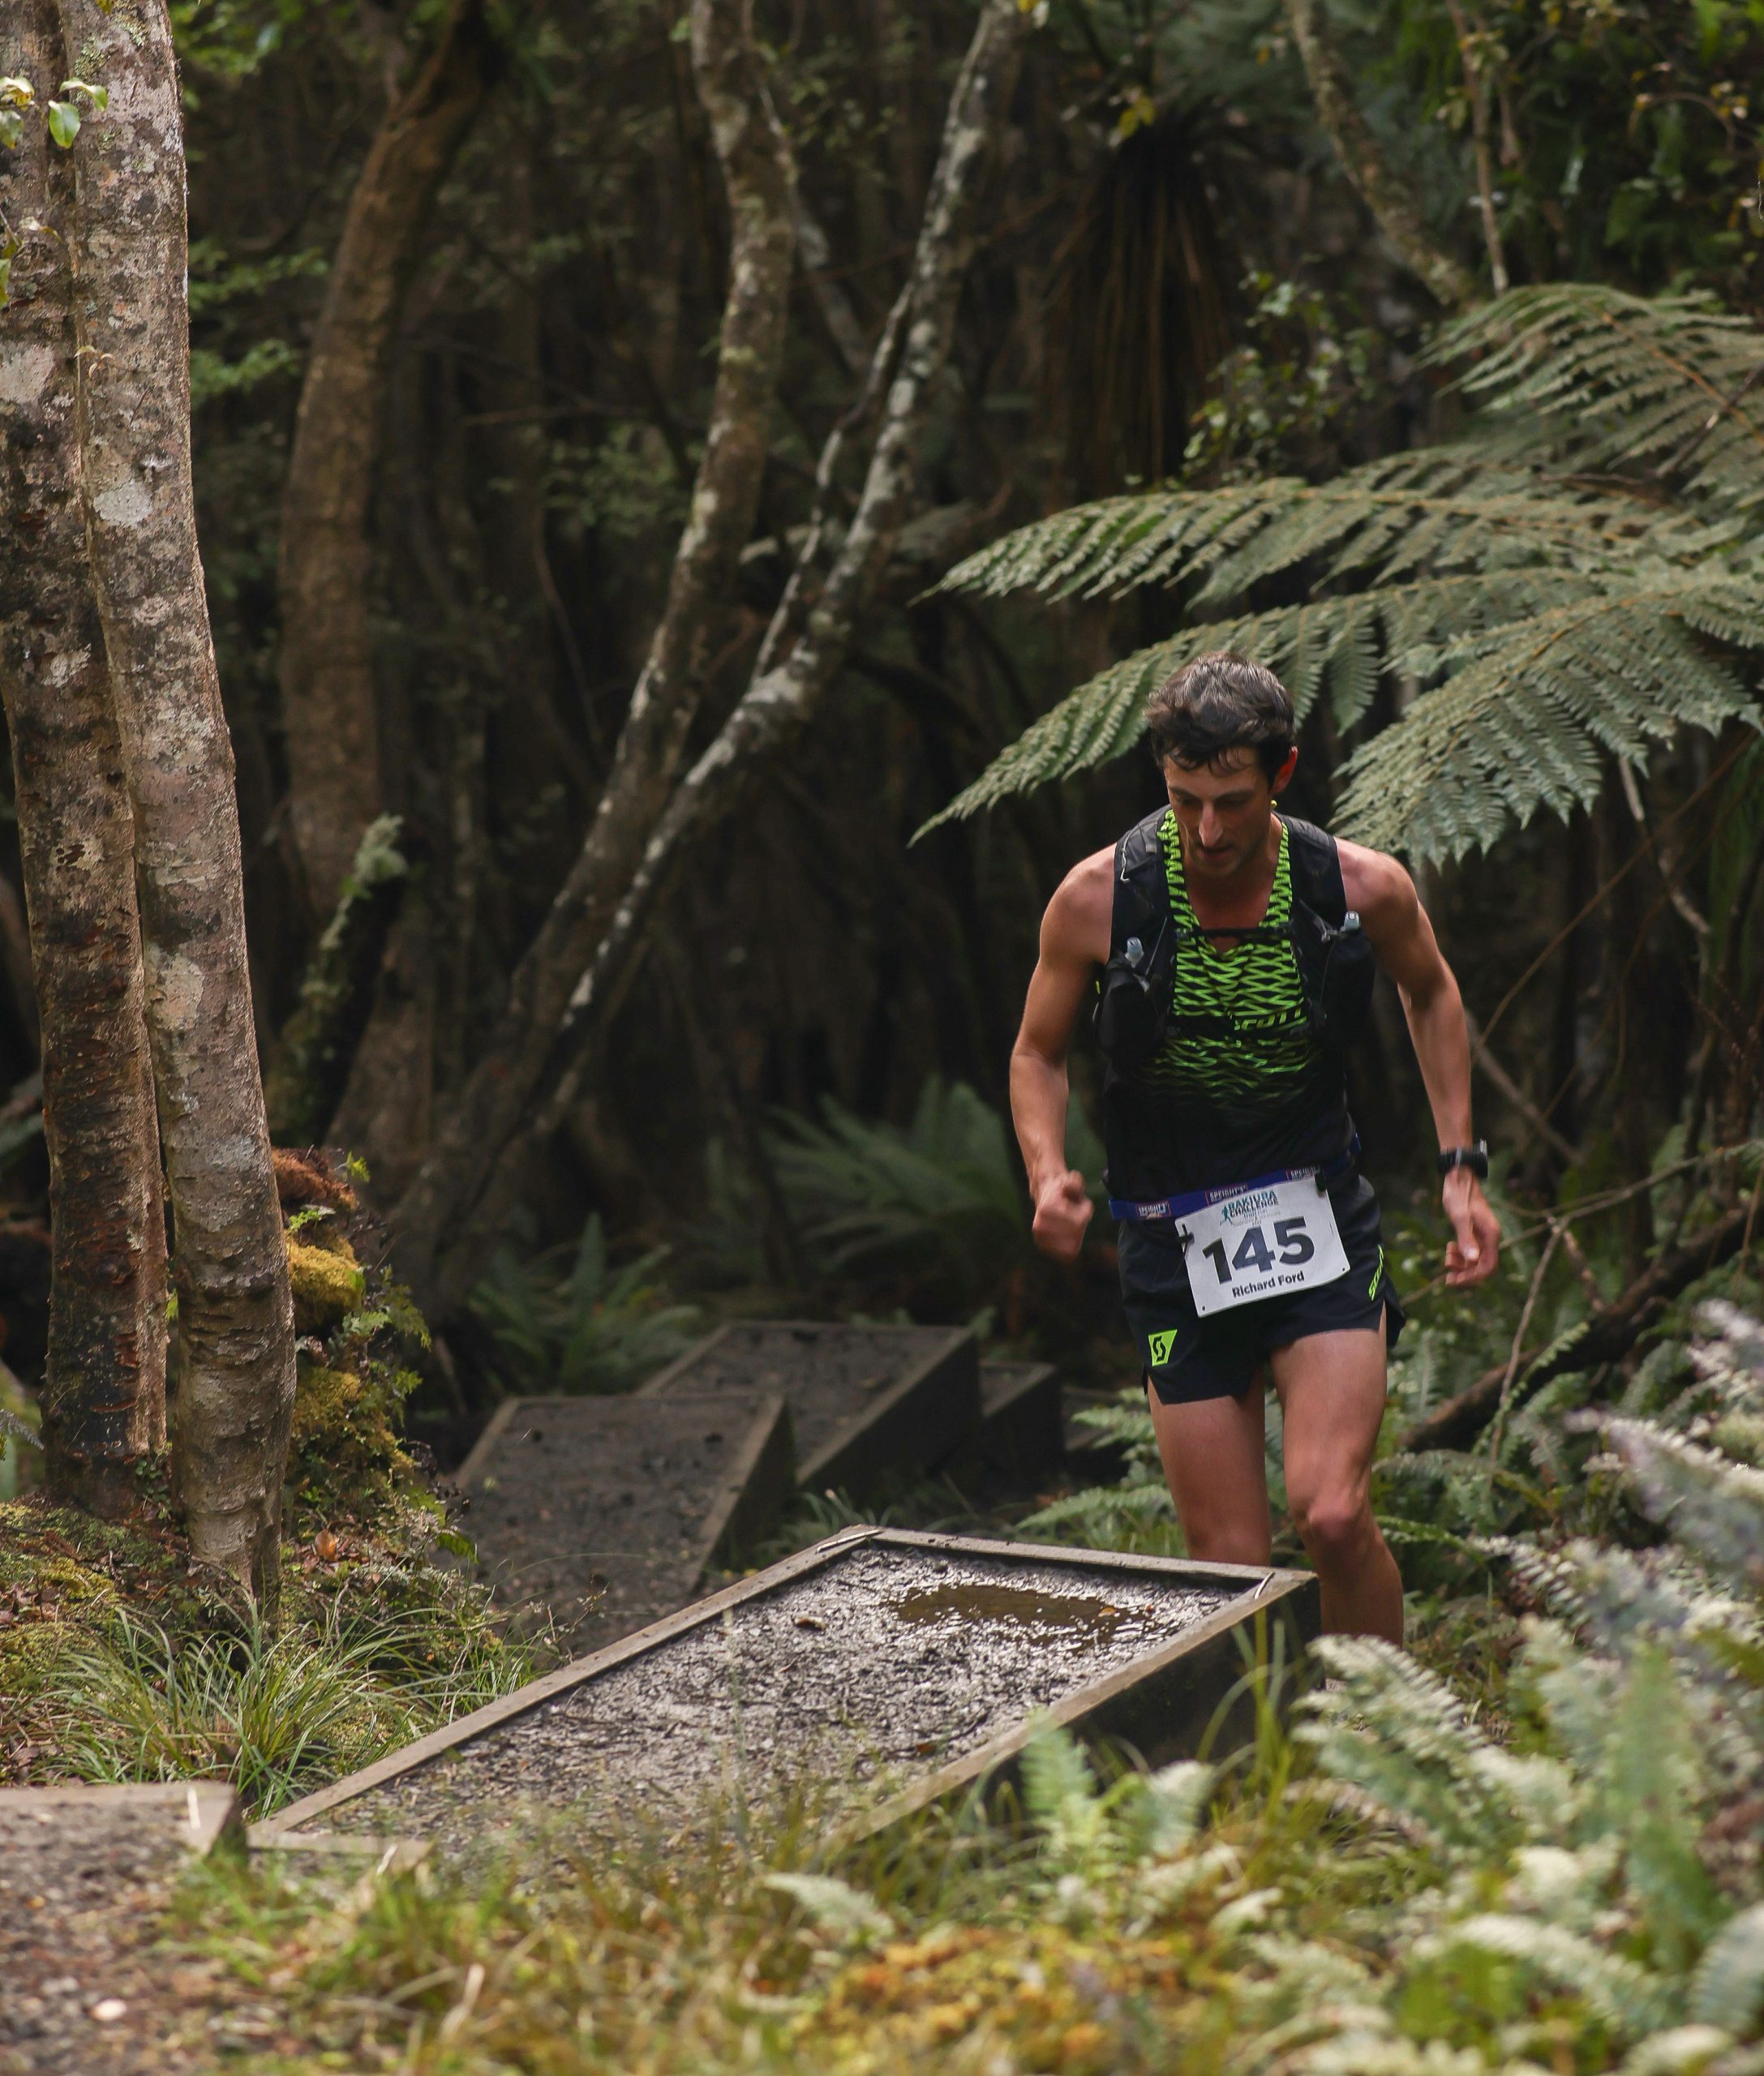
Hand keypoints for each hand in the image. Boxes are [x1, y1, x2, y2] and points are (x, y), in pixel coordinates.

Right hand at [1032, 1169, 1091, 1262]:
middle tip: (1076, 1214)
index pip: (1078, 1223)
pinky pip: (1066, 1254)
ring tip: (1071, 1222)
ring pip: (1071, 1247)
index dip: (1084, 1213)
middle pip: (1075, 1236)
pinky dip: (1071, 1244)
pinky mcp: (1043, 1247)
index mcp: (1046, 1209)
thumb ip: (1074, 1182)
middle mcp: (1039, 1226)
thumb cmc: (1064, 1189)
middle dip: (1080, 1226)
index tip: (1081, 1204)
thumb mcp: (1073, 1180)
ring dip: (1076, 1236)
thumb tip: (1067, 1189)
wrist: (1045, 1194)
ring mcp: (1039, 1238)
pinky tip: (1067, 1233)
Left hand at [1443, 1168, 1499, 1287]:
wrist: (1458, 1177)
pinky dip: (1459, 1255)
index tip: (1455, 1280)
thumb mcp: (1460, 1216)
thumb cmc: (1459, 1194)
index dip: (1473, 1277)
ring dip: (1461, 1265)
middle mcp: (1489, 1237)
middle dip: (1466, 1275)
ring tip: (1446, 1261)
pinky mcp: (1473, 1232)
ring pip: (1475, 1260)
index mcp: (1490, 1235)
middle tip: (1448, 1279)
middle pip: (1482, 1267)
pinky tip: (1449, 1250)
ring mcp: (1482, 1235)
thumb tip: (1473, 1261)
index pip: (1488, 1266)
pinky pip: (1470, 1251)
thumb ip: (1466, 1239)